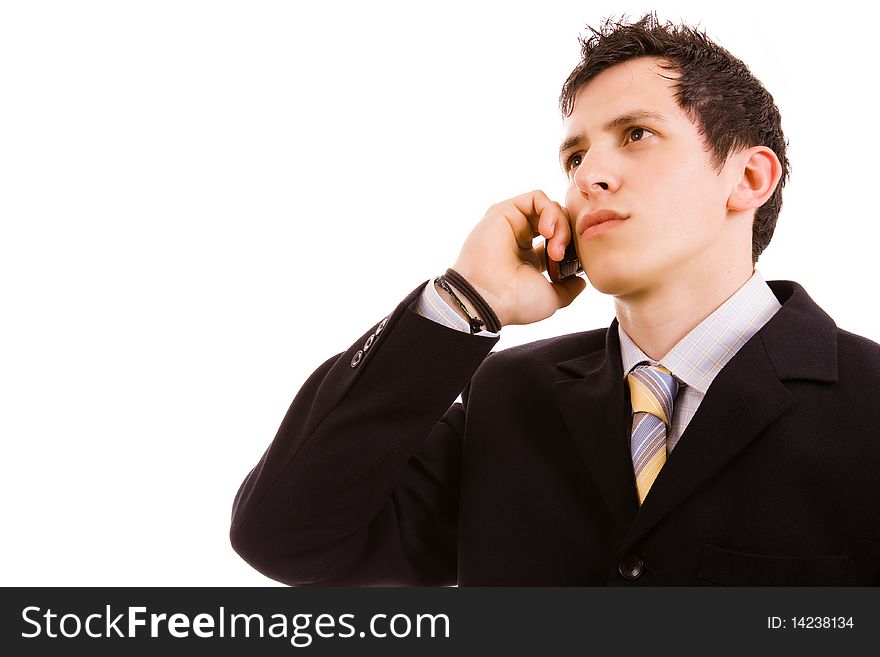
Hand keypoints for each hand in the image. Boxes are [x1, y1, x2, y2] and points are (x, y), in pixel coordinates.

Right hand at [451, 190, 586, 326]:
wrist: (489, 297)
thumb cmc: (514, 302)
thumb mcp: (551, 299)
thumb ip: (568, 289)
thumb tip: (581, 282)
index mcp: (530, 259)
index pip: (558, 240)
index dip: (573, 246)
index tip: (574, 263)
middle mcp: (520, 240)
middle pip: (558, 222)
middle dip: (567, 235)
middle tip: (561, 256)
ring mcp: (512, 225)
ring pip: (550, 209)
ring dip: (560, 225)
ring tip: (555, 246)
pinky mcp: (504, 211)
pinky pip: (536, 198)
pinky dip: (549, 211)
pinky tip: (547, 231)